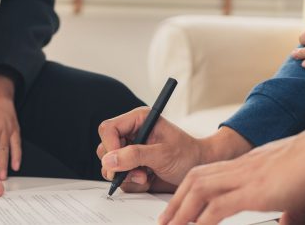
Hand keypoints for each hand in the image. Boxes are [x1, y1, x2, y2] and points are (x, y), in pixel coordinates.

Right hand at [97, 107, 251, 192]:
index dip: (110, 146)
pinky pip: (120, 177)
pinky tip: (148, 179)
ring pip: (110, 166)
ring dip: (127, 176)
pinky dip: (132, 183)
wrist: (199, 168)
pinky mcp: (132, 166)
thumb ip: (135, 155)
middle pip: (105, 149)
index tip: (118, 162)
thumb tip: (109, 160)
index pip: (109, 129)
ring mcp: (130, 151)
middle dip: (119, 165)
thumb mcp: (163, 154)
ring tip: (146, 177)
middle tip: (139, 173)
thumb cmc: (188, 155)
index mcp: (139, 120)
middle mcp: (132, 134)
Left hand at [159, 127, 304, 224]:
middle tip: (165, 221)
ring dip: (181, 211)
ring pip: (200, 189)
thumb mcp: (304, 193)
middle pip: (197, 179)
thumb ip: (292, 209)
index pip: (212, 175)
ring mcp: (248, 177)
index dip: (192, 191)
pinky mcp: (255, 190)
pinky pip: (219, 207)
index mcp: (252, 164)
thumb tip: (289, 222)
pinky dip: (202, 221)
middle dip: (177, 201)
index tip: (182, 207)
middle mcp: (244, 167)